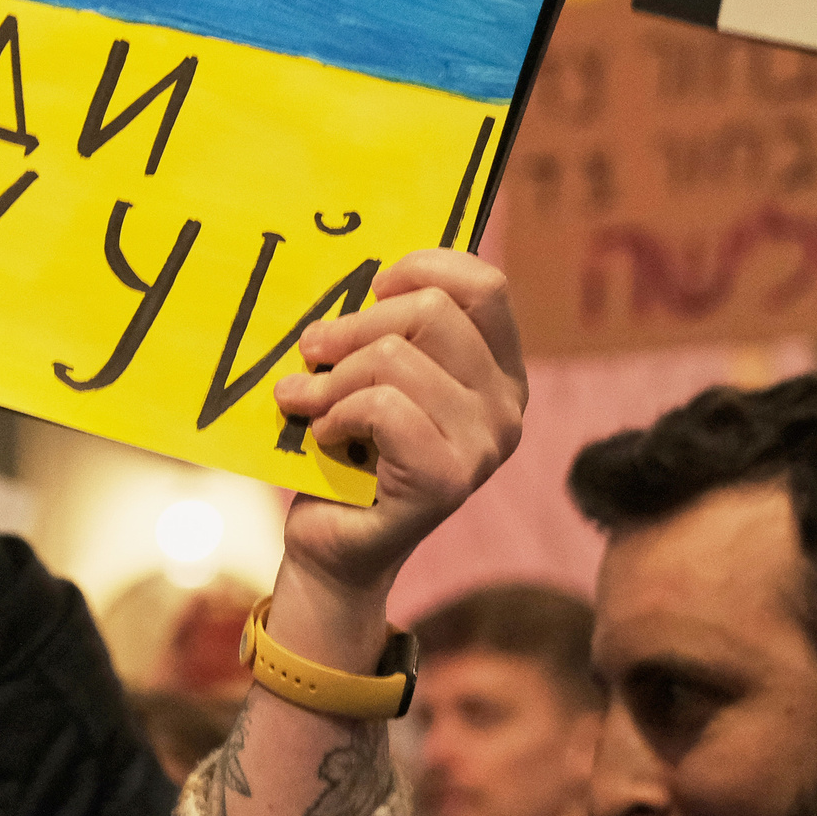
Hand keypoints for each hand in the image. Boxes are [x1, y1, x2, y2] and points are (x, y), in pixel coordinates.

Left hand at [208, 251, 524, 815]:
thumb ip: (385, 325)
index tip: (371, 289)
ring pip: (394, 358)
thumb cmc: (346, 449)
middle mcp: (506, 408)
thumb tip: (358, 268)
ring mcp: (484, 447)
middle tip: (313, 356)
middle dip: (351, 328)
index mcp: (498, 371)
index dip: (420, 269)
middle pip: (429, 312)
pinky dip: (334, 415)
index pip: (483, 285)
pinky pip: (382, 407)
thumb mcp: (370, 371)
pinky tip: (325, 440)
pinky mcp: (448, 480)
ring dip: (331, 380)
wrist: (331, 547)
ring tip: (310, 406)